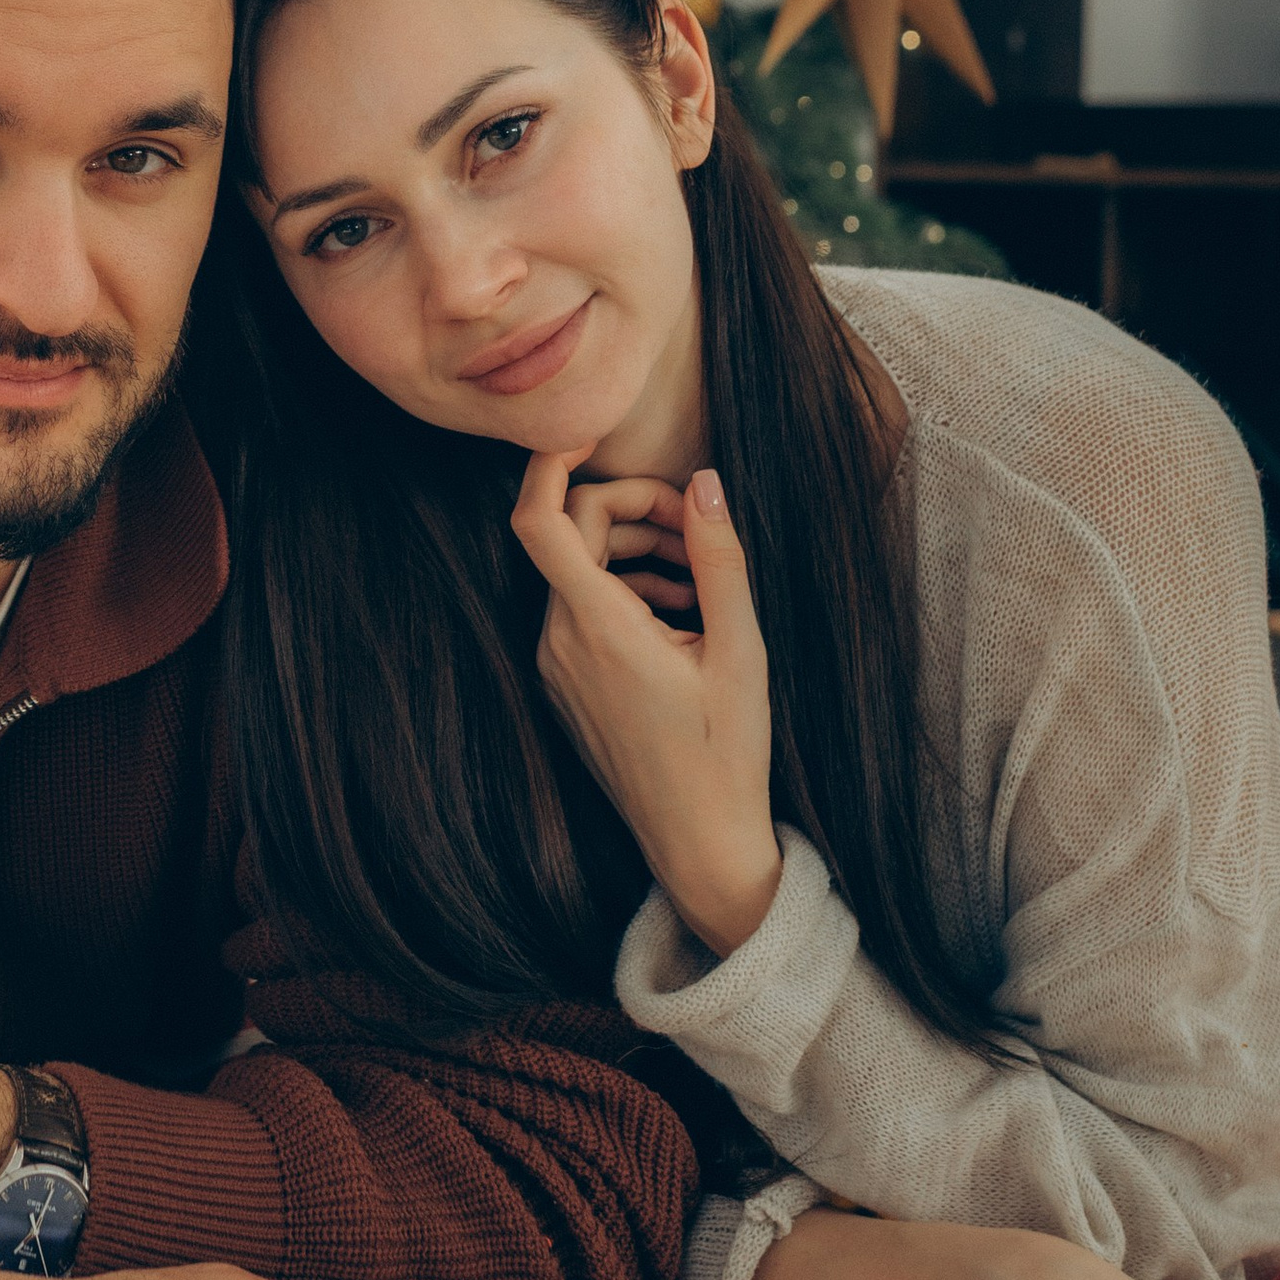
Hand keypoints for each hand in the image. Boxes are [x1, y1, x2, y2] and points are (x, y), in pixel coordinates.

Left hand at [512, 455, 780, 953]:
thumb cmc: (727, 755)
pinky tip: (680, 613)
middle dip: (631, 510)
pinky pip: (579, 609)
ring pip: (577, 571)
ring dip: (632, 551)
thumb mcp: (741, 651)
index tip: (589, 432)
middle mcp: (560, 642)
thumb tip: (706, 482)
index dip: (550, 460)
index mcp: (598, 628)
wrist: (699, 846)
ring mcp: (555, 666)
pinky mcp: (563, 684)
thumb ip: (720, 559)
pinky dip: (622, 590)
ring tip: (700, 579)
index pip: (538, 519)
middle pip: (570, 533)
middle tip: (697, 526)